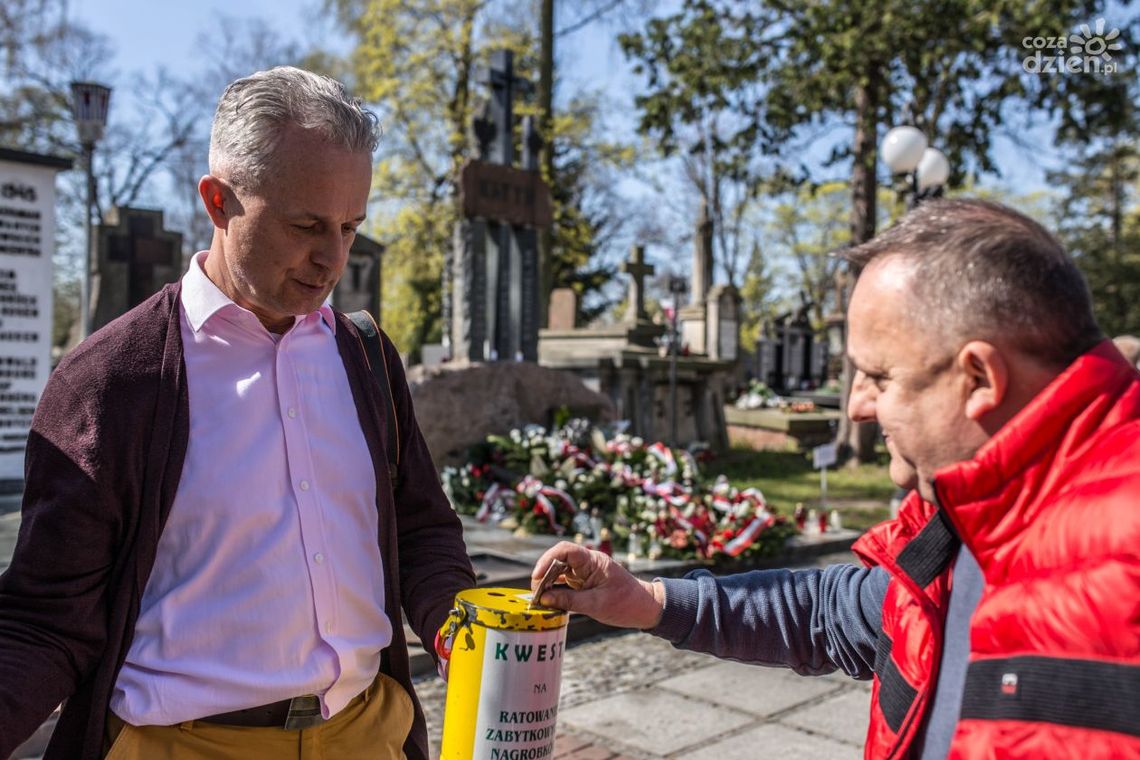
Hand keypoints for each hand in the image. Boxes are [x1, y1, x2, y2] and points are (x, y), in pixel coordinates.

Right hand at [530, 541, 664, 629]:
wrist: (645, 608)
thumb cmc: (625, 604)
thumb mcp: (595, 605)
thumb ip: (568, 601)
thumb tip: (543, 600)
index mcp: (594, 562)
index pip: (565, 550)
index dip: (547, 560)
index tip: (537, 577)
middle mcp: (588, 563)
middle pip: (559, 559)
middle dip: (544, 573)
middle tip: (536, 594)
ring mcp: (586, 571)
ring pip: (560, 570)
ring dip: (548, 582)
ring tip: (540, 598)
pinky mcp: (585, 581)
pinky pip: (566, 581)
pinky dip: (556, 589)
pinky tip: (549, 600)